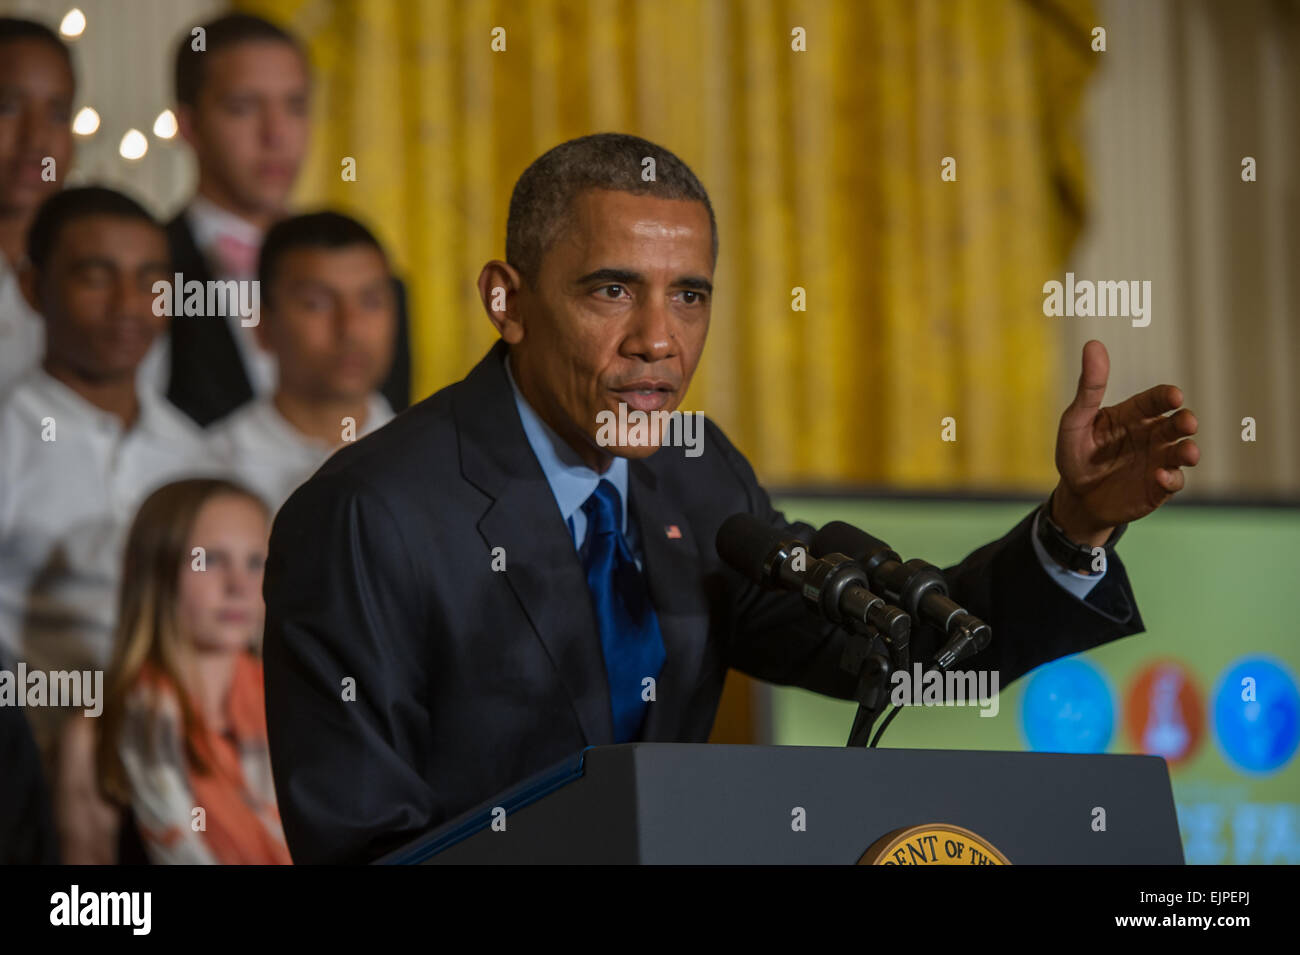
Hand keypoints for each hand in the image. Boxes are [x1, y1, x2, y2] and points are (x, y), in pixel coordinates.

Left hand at [1052, 340, 1199, 546]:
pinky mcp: (1160, 487)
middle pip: (1177, 423)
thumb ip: (1089, 387)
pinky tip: (1160, 476)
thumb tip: (1093, 344)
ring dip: (1188, 451)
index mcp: (1135, 414)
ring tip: (1188, 452)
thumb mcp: (1076, 420)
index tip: (1173, 396)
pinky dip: (1171, 478)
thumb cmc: (1076, 454)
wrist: (1076, 496)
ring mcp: (1159, 460)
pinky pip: (1173, 481)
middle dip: (1185, 421)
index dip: (1166, 396)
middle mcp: (1153, 434)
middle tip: (1186, 422)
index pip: (1156, 399)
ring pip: (1183, 451)